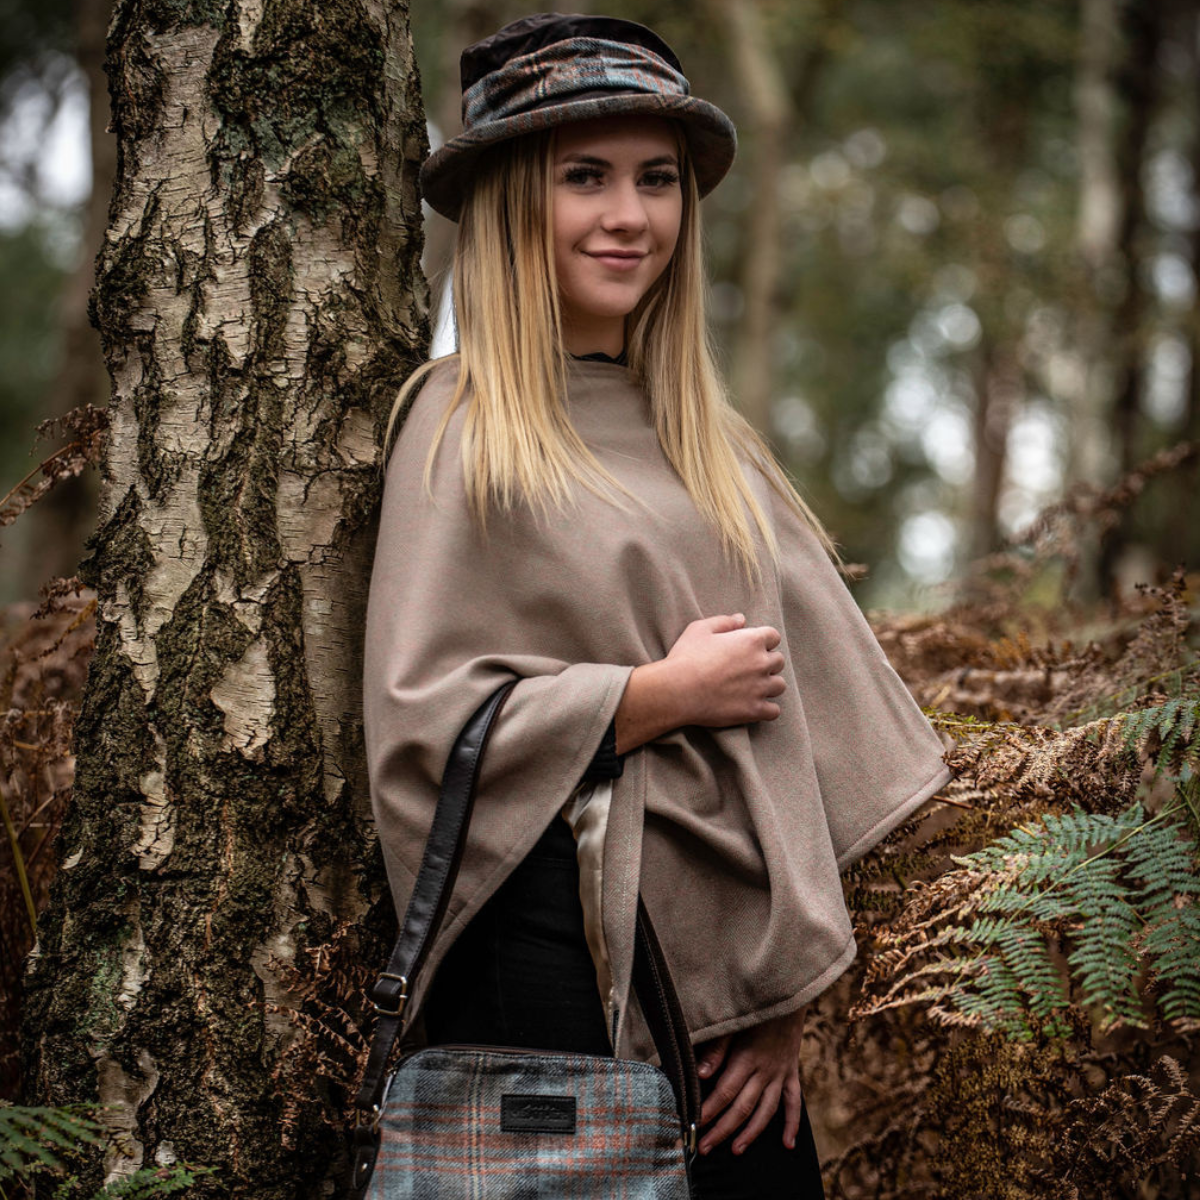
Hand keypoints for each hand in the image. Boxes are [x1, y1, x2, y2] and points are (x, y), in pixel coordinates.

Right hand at [663, 614, 785, 728]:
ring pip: (779, 685)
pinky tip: (753, 706)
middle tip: (748, 668)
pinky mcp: (754, 710)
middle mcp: (761, 663)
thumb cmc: (686, 657)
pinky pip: (774, 711)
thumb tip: (741, 619)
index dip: (762, 641)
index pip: (773, 636)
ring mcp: (760, 688)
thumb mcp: (699, 629)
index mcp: (751, 641)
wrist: (677, 691)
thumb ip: (724, 622)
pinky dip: (767, 709)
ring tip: (753, 688)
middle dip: (766, 663)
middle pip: (778, 661)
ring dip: (769, 685)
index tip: (750, 647)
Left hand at [694, 1005, 807, 1155]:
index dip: (709, 1111)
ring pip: (766, 1111)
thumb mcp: (733, 1022)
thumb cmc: (754, 1006)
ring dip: (751, 1133)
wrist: (788, 993)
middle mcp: (765, 1070)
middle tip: (706, 1148)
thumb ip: (717, 1049)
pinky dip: (792, 1124)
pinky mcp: (792, 1072)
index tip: (694, 1125)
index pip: (725, 1092)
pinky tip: (788, 1144)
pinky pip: (794, 1102)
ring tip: (736, 1150)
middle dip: (723, 1130)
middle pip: (742, 1107)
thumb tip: (701, 1074)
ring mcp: (781, 1074)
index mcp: (747, 1057)